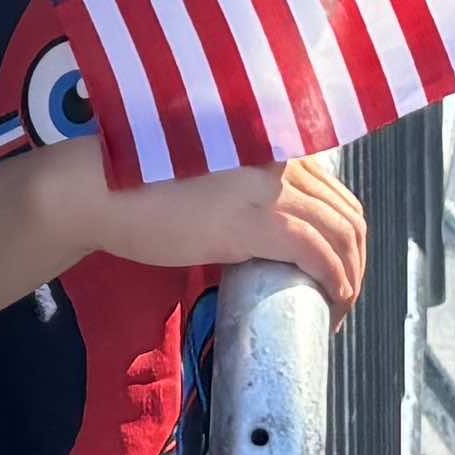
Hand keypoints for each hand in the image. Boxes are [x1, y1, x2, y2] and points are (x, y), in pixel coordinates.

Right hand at [66, 146, 365, 301]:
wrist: (99, 188)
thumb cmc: (142, 185)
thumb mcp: (211, 175)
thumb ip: (248, 188)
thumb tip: (273, 230)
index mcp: (270, 143)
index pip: (334, 192)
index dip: (347, 236)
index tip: (336, 269)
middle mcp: (279, 158)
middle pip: (346, 214)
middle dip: (355, 262)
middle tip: (341, 299)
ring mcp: (268, 188)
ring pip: (339, 235)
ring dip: (349, 279)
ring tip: (335, 310)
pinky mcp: (253, 221)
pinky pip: (316, 253)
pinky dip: (335, 281)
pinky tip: (330, 302)